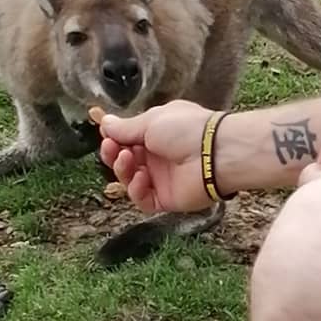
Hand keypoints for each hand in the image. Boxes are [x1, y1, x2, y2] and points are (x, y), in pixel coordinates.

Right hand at [99, 100, 215, 213]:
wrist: (215, 153)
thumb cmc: (187, 129)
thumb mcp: (151, 121)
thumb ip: (125, 128)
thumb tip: (105, 123)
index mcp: (156, 133)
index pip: (127, 140)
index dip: (113, 139)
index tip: (106, 136)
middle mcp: (158, 156)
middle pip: (124, 161)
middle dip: (113, 154)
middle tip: (111, 148)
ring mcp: (162, 179)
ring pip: (129, 180)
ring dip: (122, 170)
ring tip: (126, 159)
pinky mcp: (167, 199)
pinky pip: (143, 199)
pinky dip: (136, 190)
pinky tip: (141, 177)